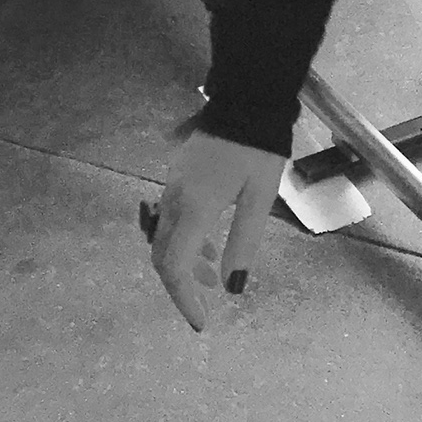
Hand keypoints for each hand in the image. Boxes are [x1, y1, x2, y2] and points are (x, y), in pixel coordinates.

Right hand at [148, 129, 286, 331]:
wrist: (246, 100)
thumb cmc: (258, 149)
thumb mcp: (259, 199)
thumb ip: (243, 243)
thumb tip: (232, 288)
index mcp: (194, 208)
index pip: (173, 266)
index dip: (183, 299)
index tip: (200, 321)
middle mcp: (174, 199)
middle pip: (161, 255)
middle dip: (179, 286)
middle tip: (203, 306)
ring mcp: (172, 185)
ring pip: (165, 237)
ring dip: (183, 263)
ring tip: (210, 276)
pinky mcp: (177, 175)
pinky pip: (171, 219)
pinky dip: (184, 241)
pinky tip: (207, 244)